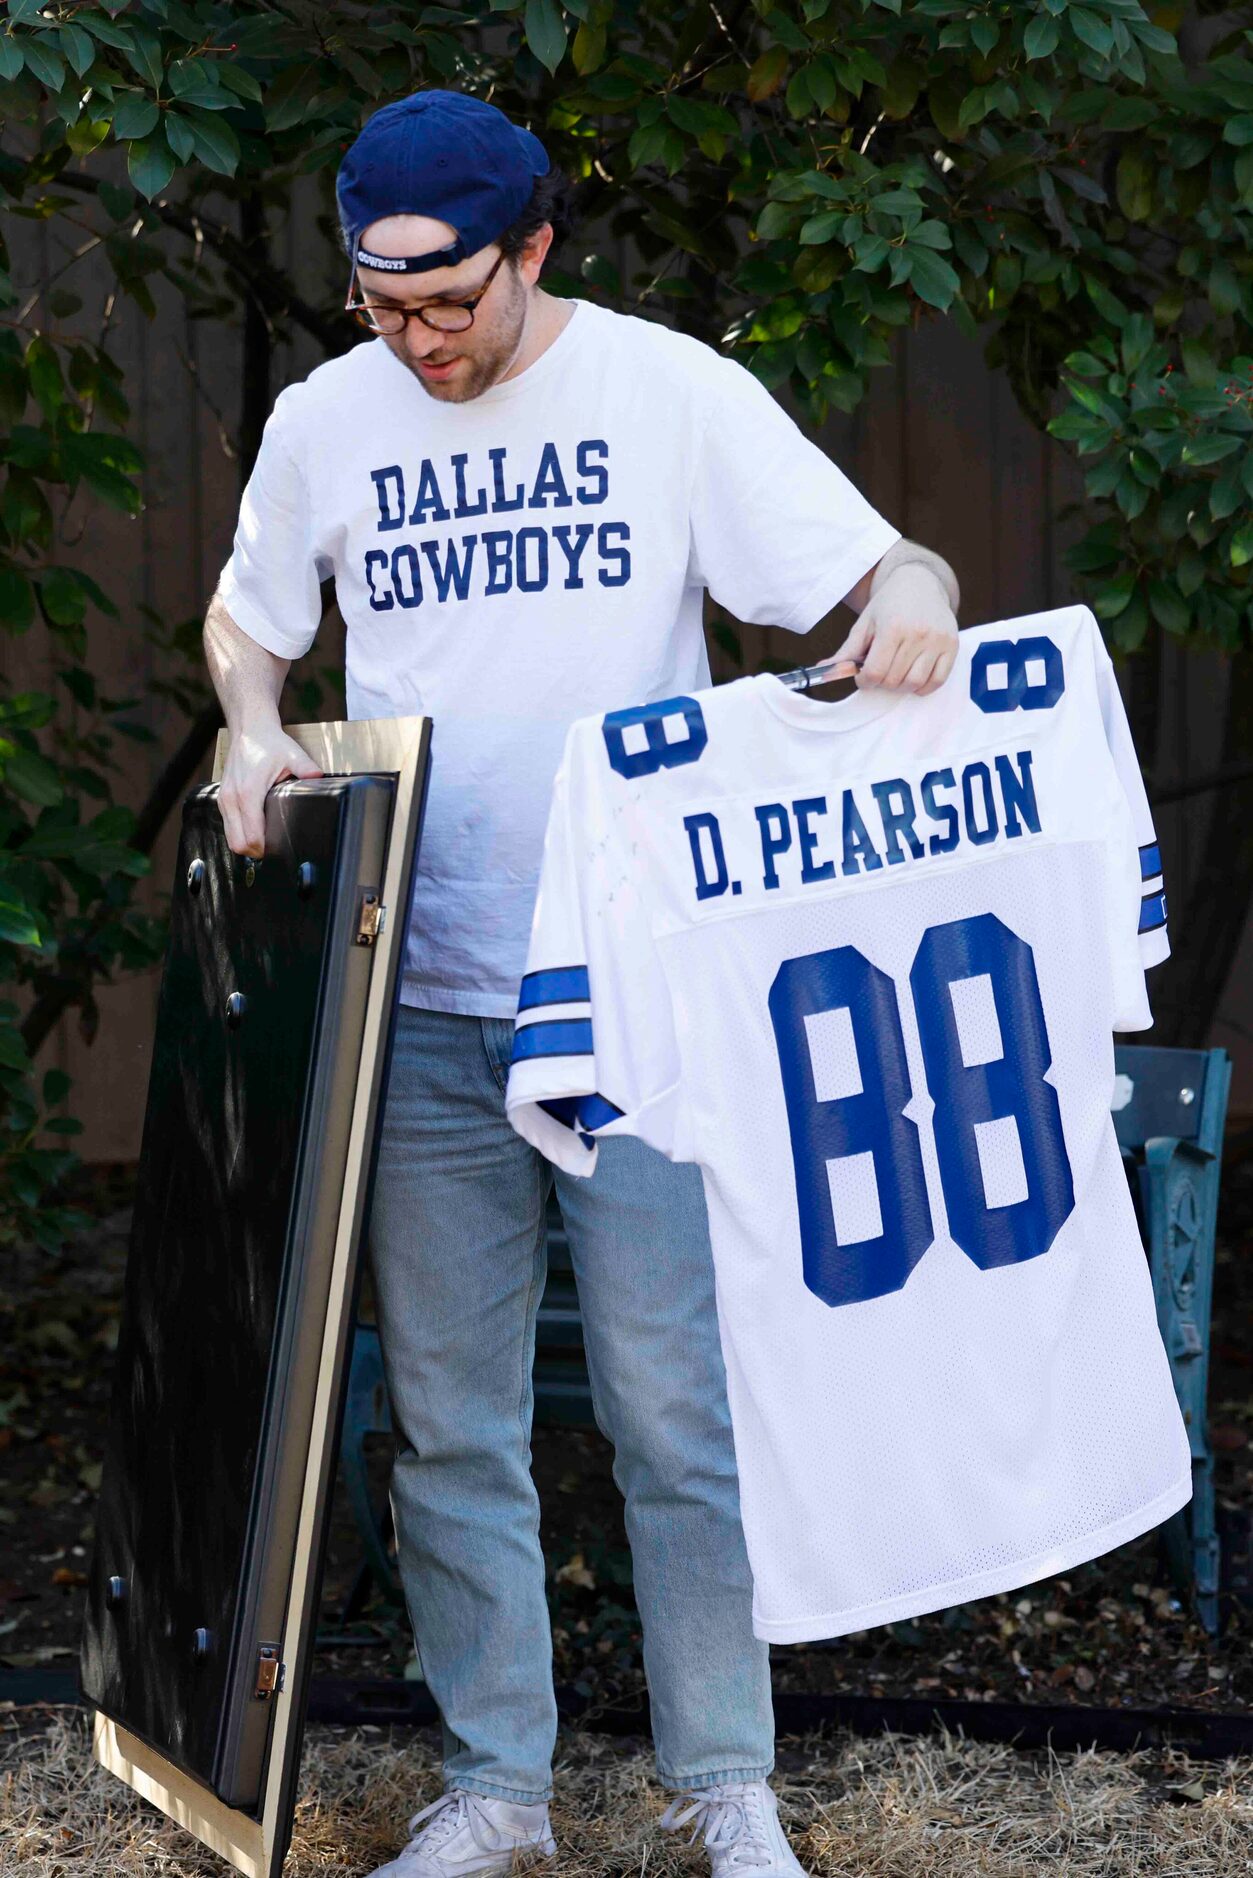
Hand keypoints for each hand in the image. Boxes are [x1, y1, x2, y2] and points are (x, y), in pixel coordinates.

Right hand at [216, 722, 323, 857]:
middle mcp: (232, 799)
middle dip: (256, 851)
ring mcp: (224, 799)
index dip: (265, 848)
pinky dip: (239, 833)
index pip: (252, 836)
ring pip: (230, 838)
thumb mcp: (293, 755)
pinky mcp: (222, 798)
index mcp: (248, 793)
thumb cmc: (270, 743)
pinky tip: (255, 829)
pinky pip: (228, 826)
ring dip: (246, 844)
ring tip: (266, 841)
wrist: (250, 729)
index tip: (279, 848)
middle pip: (238, 844)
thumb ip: (307, 769)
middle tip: (274, 848)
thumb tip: (319, 779)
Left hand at [824, 563, 958, 695]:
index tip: (863, 675)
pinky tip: (913, 676)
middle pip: (894, 681)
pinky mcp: (952, 646)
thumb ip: (847, 651)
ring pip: (914, 683)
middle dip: (881, 682)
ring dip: (900, 686)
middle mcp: (918, 634)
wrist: (920, 583)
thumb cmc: (888, 606)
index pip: (875, 672)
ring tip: (895, 672)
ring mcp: (937, 641)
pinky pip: (937, 681)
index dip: (864, 680)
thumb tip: (823, 670)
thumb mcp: (864, 624)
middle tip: (879, 671)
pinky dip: (922, 686)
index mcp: (892, 627)